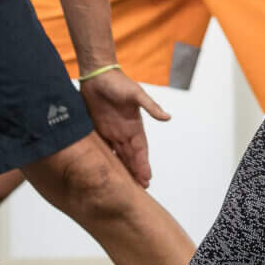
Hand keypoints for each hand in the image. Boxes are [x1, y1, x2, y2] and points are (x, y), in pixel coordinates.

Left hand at [80, 67, 170, 188]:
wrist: (97, 75)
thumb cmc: (118, 82)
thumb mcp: (136, 94)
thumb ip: (151, 106)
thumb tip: (168, 117)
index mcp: (134, 126)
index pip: (140, 150)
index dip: (143, 164)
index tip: (147, 179)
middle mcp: (124, 132)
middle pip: (131, 157)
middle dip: (135, 172)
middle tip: (139, 189)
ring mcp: (111, 132)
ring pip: (118, 156)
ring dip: (122, 169)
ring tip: (125, 185)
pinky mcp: (98, 129)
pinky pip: (103, 148)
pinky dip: (106, 159)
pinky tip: (106, 170)